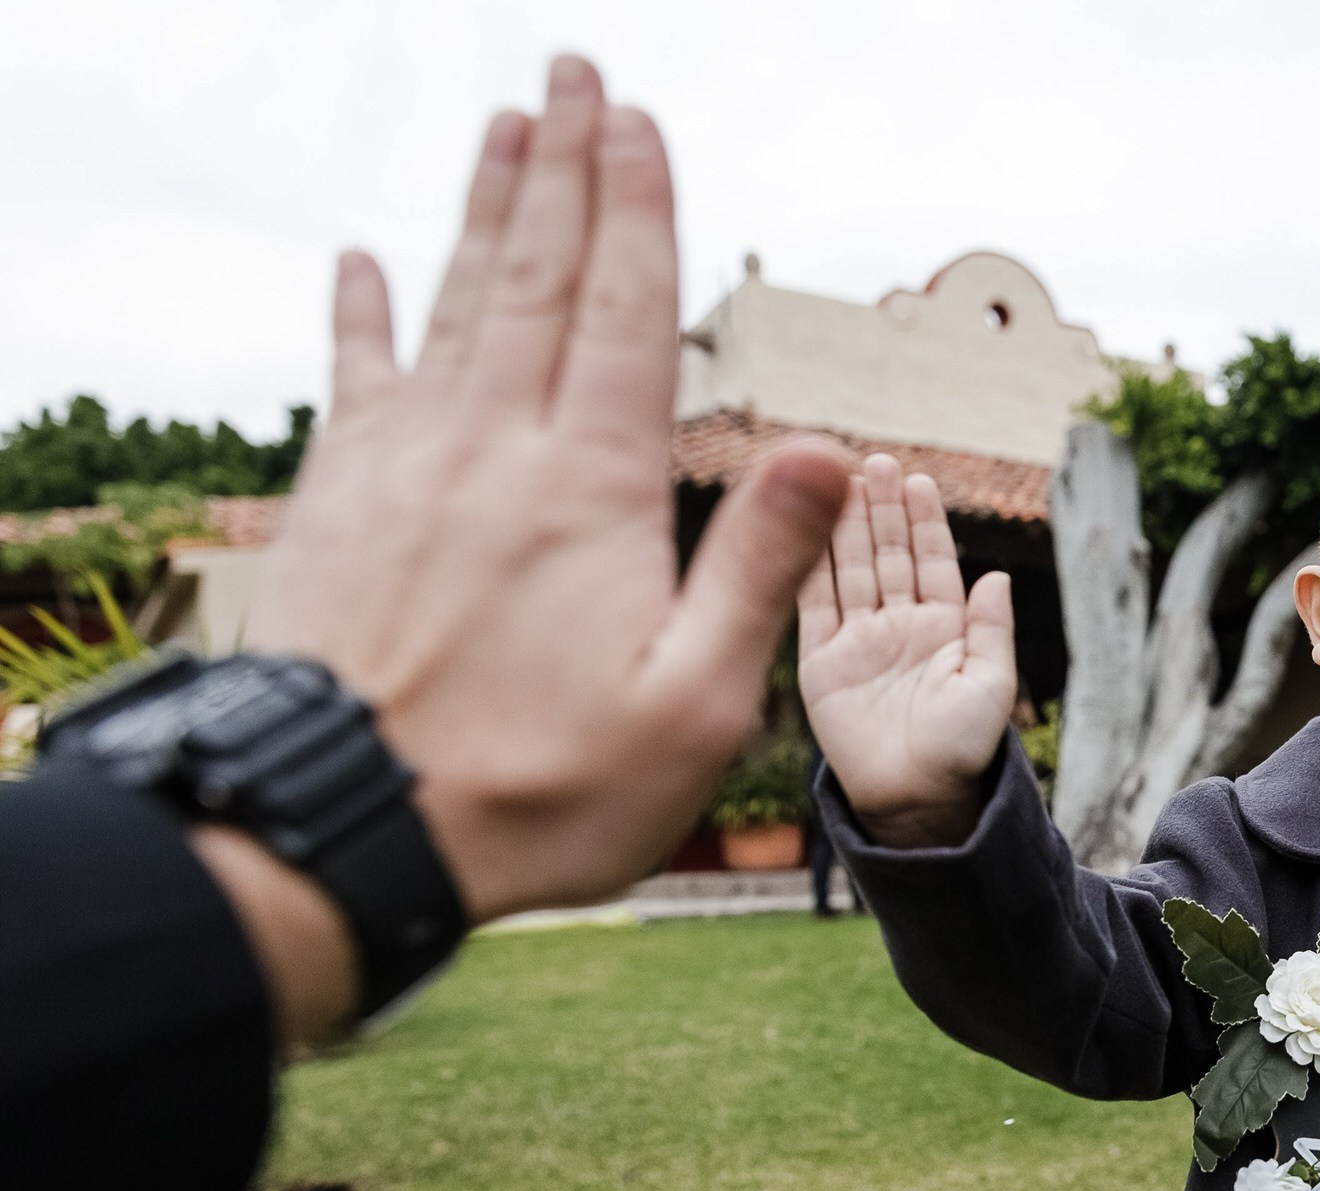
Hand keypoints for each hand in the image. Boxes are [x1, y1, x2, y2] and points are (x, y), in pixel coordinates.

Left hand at [247, 58, 854, 928]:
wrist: (344, 832)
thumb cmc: (539, 790)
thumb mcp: (691, 704)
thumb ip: (757, 567)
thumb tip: (832, 450)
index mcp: (588, 487)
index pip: (622, 313)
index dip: (635, 209)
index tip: (641, 121)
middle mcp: (490, 449)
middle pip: (534, 276)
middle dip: (561, 167)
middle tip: (575, 71)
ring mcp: (402, 468)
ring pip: (452, 306)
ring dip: (483, 211)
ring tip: (505, 124)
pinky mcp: (335, 505)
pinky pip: (352, 379)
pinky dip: (360, 313)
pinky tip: (361, 258)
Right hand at [797, 455, 1016, 846]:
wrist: (913, 801)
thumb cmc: (961, 751)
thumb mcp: (990, 687)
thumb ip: (991, 631)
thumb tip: (997, 576)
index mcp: (943, 630)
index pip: (932, 563)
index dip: (925, 522)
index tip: (918, 480)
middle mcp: (898, 627)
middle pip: (887, 555)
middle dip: (882, 509)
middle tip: (875, 462)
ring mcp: (857, 641)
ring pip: (849, 570)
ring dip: (846, 526)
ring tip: (841, 479)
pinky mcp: (821, 661)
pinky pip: (812, 604)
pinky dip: (809, 565)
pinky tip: (806, 526)